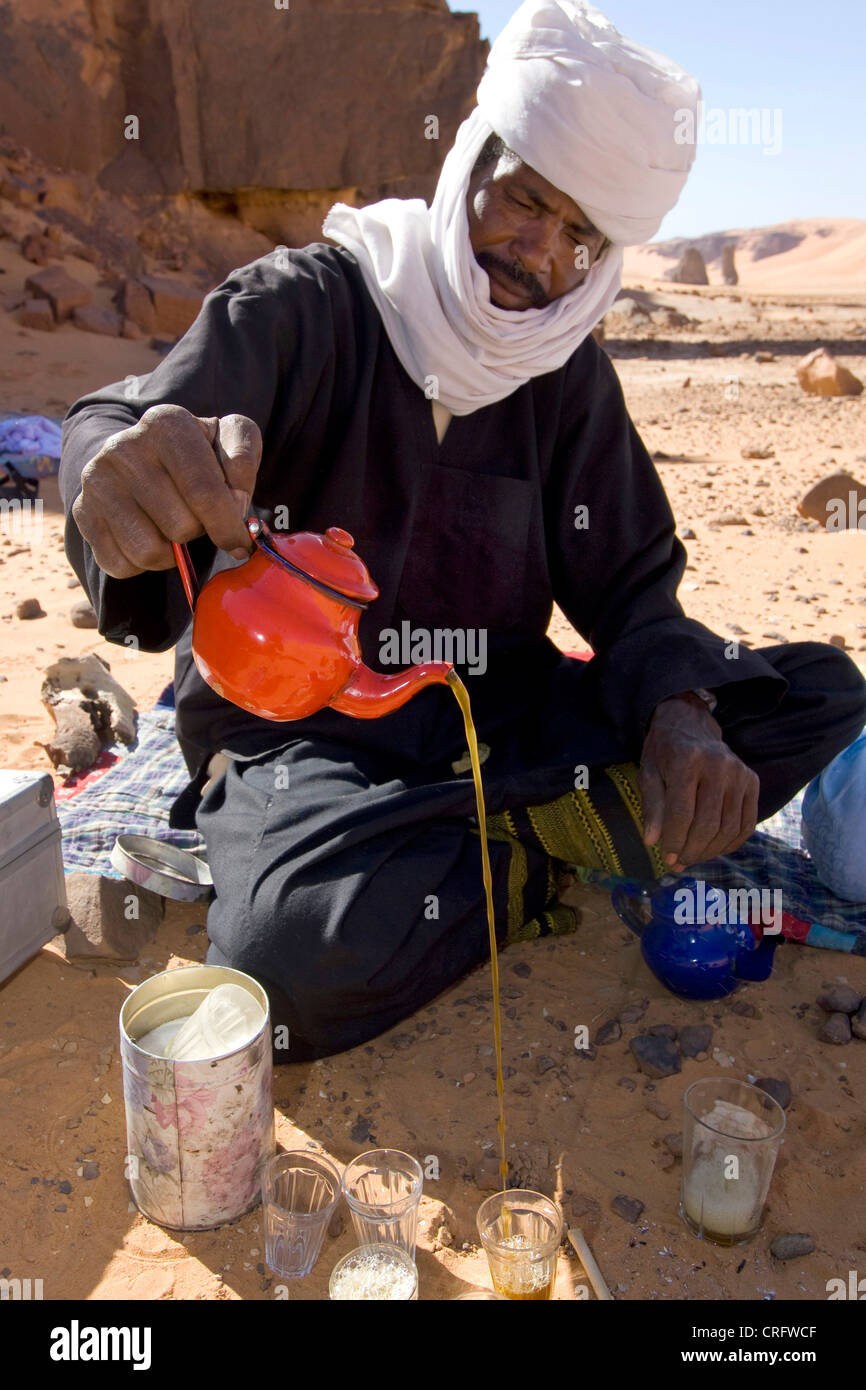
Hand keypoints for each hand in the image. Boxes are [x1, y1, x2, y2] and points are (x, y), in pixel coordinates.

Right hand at [72, 405, 261, 578]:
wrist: (139, 456)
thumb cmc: (195, 454)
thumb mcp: (228, 439)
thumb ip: (243, 459)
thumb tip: (235, 500)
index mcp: (166, 423)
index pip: (204, 492)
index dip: (228, 526)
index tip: (239, 541)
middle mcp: (123, 447)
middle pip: (180, 526)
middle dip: (198, 532)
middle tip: (196, 517)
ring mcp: (97, 480)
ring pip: (148, 551)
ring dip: (171, 553)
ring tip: (174, 530)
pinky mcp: (82, 511)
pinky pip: (119, 564)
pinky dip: (141, 565)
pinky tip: (149, 537)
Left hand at [639, 691, 758, 871]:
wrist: (691, 724)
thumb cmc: (665, 752)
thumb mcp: (649, 773)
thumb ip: (652, 807)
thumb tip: (652, 842)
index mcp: (686, 761)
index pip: (682, 813)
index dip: (675, 841)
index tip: (667, 858)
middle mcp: (718, 765)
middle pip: (708, 824)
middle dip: (692, 850)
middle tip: (679, 862)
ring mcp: (740, 773)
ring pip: (729, 828)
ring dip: (710, 851)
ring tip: (693, 857)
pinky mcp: (753, 781)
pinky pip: (747, 823)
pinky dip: (731, 843)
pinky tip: (714, 849)